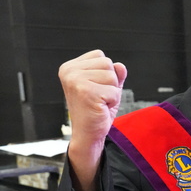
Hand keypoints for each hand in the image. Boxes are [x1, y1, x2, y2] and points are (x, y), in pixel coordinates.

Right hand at [58, 50, 127, 190]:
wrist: (87, 134)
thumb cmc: (95, 110)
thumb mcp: (106, 87)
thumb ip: (114, 74)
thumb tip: (120, 66)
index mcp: (70, 67)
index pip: (100, 56)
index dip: (105, 73)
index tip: (95, 88)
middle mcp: (69, 71)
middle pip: (108, 63)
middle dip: (110, 83)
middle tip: (99, 97)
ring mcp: (75, 81)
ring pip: (112, 75)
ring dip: (112, 92)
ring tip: (100, 102)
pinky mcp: (85, 92)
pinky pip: (114, 90)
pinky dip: (113, 101)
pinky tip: (100, 108)